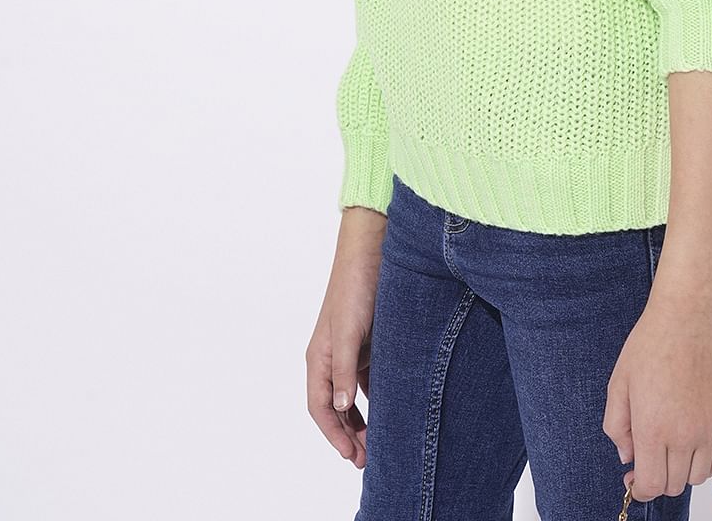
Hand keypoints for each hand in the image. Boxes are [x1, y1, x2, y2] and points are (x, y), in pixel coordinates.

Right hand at [305, 205, 386, 466]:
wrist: (372, 251)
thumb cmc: (355, 288)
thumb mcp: (348, 331)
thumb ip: (344, 370)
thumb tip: (342, 407)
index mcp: (319, 357)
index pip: (320, 406)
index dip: (334, 434)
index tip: (351, 456)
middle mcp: (332, 357)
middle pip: (337, 406)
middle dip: (349, 434)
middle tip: (368, 460)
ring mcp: (351, 351)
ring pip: (353, 396)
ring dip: (363, 420)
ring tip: (379, 443)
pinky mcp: (369, 343)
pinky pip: (370, 379)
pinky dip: (377, 398)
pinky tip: (392, 409)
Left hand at [602, 294, 711, 501]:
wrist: (688, 318)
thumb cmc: (650, 344)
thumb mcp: (618, 383)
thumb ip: (617, 426)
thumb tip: (627, 457)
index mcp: (653, 427)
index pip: (651, 484)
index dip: (640, 488)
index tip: (634, 480)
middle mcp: (684, 434)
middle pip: (673, 485)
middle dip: (657, 477)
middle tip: (647, 456)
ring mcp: (709, 428)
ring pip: (697, 477)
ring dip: (681, 470)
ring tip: (668, 446)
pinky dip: (705, 462)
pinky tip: (691, 445)